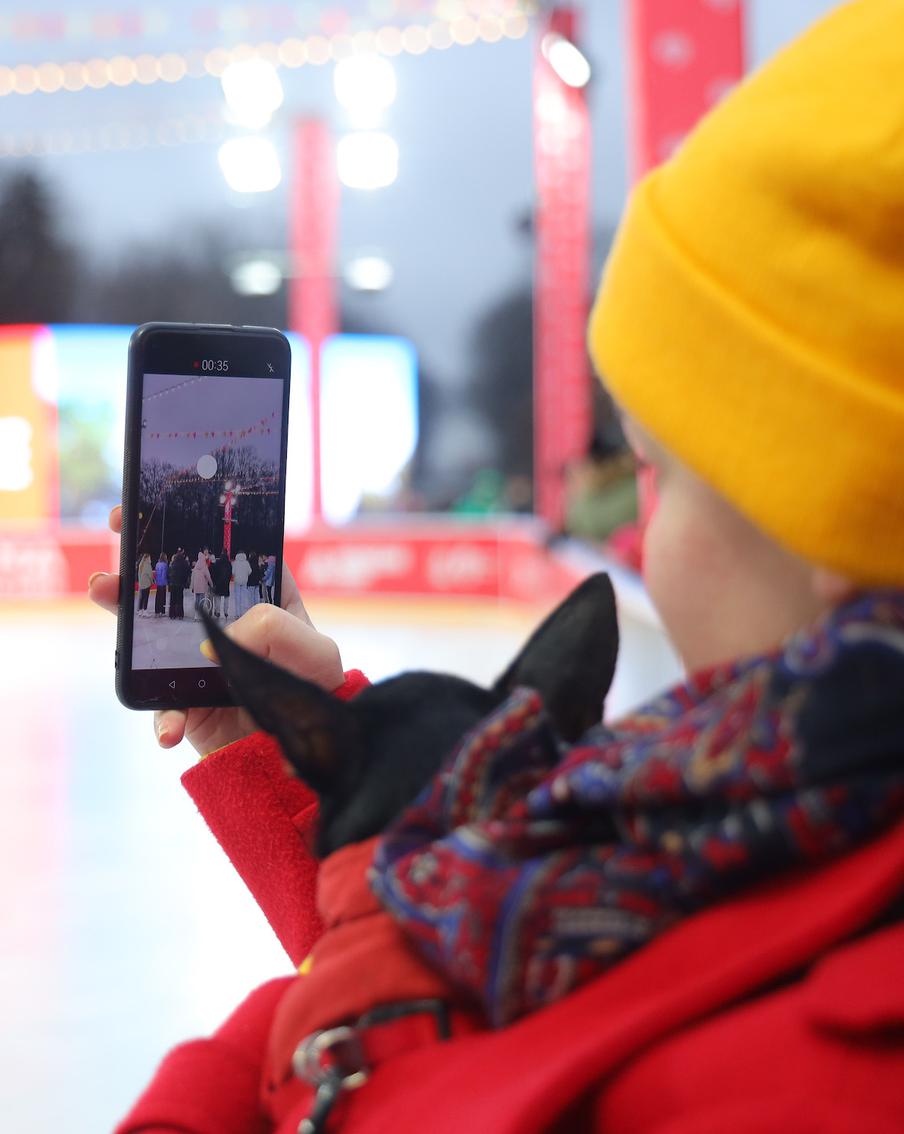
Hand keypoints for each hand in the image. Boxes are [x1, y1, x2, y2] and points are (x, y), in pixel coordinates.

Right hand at [89, 507, 344, 757]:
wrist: (302, 752)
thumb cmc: (316, 691)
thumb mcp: (315, 654)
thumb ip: (277, 631)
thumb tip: (222, 634)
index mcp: (259, 598)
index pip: (225, 552)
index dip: (193, 524)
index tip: (162, 503)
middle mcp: (223, 622)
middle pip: (176, 581)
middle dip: (142, 554)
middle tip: (118, 529)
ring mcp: (197, 660)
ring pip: (150, 631)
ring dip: (123, 610)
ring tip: (104, 590)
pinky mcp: (185, 702)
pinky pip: (160, 705)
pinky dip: (160, 717)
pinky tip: (169, 728)